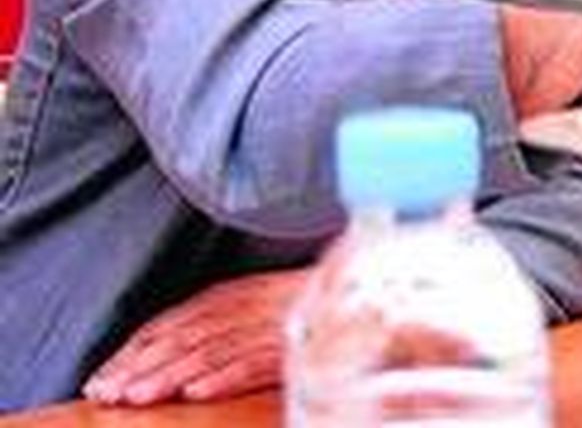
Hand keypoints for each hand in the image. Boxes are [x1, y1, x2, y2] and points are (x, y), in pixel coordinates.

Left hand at [83, 268, 307, 405]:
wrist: (372, 287)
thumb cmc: (317, 300)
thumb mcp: (264, 300)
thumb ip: (227, 317)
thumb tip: (185, 359)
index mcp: (236, 292)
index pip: (173, 321)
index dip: (136, 349)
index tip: (106, 376)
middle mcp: (247, 305)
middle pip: (182, 336)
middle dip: (139, 367)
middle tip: (105, 393)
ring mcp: (270, 324)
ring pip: (208, 350)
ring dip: (168, 376)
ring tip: (136, 398)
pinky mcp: (294, 343)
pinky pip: (254, 360)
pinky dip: (223, 376)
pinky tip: (196, 393)